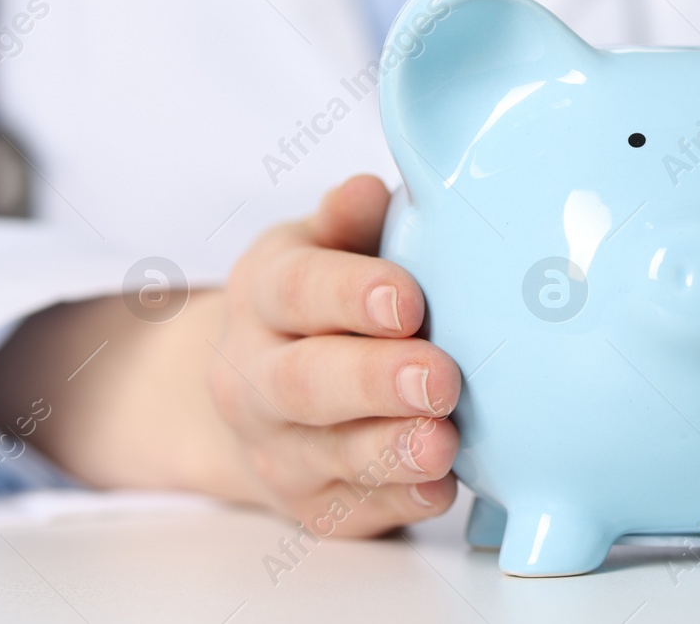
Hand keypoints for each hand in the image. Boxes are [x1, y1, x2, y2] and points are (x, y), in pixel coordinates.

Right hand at [207, 175, 460, 534]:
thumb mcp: (328, 242)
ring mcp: (276, 447)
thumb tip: (370, 190)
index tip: (408, 300)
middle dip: (374, 382)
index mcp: (263, 292)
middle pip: (304, 383)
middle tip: (441, 377)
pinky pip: (350, 509)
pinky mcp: (309, 504)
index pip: (296, 291)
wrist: (262, 390)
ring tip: (446, 443)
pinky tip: (441, 489)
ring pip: (327, 455)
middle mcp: (253, 375)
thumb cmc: (327, 296)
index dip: (350, 295)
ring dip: (391, 451)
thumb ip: (350, 219)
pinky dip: (398, 502)